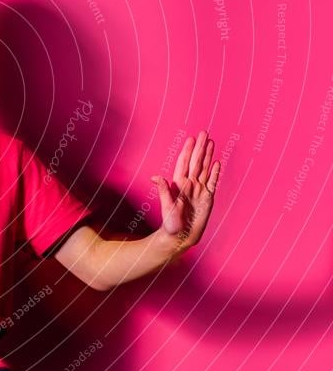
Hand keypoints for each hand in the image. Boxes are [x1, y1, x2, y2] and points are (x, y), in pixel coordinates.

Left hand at [150, 130, 220, 252]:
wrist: (180, 237)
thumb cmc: (170, 223)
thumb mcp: (166, 206)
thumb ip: (163, 190)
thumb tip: (155, 176)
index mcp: (179, 184)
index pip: (184, 163)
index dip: (187, 151)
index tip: (191, 138)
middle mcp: (190, 185)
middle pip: (196, 162)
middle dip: (200, 147)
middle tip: (204, 133)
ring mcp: (199, 191)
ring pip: (204, 169)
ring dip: (208, 156)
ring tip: (211, 142)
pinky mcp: (208, 199)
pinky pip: (212, 182)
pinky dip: (215, 172)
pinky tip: (217, 162)